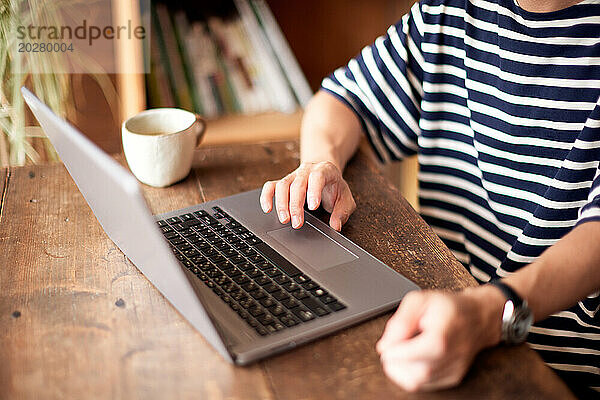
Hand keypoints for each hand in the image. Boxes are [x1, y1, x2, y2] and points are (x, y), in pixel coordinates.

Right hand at [260, 161, 355, 230]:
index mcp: (325, 170)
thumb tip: (336, 226)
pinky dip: (266, 196)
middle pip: (297, 184)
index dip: (314, 191)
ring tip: (285, 220)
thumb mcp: (346, 199)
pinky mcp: (284, 181)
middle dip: (296, 205)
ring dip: (282, 204)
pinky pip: (271, 186)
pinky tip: (267, 209)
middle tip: (297, 223)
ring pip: (283, 185)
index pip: (317, 177)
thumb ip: (342, 212)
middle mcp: (307, 170)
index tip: (313, 207)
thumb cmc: (335, 188)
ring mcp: (294, 175)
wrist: (326, 175)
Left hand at [376, 288, 503, 391]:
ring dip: (402, 370)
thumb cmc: (447, 307)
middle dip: (395, 364)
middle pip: (415, 374)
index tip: (386, 345)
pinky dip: (413, 374)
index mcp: (442, 336)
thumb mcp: (419, 301)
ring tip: (402, 352)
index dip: (393, 353)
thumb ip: (400, 322)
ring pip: (419, 383)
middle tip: (391, 349)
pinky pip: (426, 385)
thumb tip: (385, 346)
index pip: (412, 355)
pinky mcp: (454, 377)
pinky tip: (413, 359)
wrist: (477, 316)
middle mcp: (452, 357)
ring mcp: (455, 370)